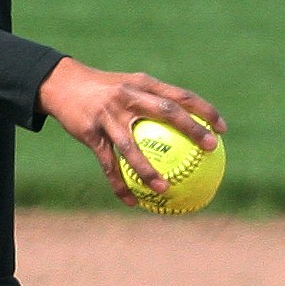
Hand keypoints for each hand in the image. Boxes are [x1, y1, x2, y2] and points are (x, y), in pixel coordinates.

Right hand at [37, 57, 226, 206]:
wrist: (61, 84)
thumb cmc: (104, 89)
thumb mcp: (128, 85)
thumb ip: (153, 100)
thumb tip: (187, 124)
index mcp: (141, 84)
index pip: (179, 95)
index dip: (203, 110)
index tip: (223, 128)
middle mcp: (127, 96)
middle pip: (165, 111)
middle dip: (191, 129)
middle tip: (211, 148)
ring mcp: (108, 115)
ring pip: (132, 146)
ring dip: (149, 169)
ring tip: (166, 188)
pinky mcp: (91, 133)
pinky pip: (108, 164)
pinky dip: (120, 184)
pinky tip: (132, 201)